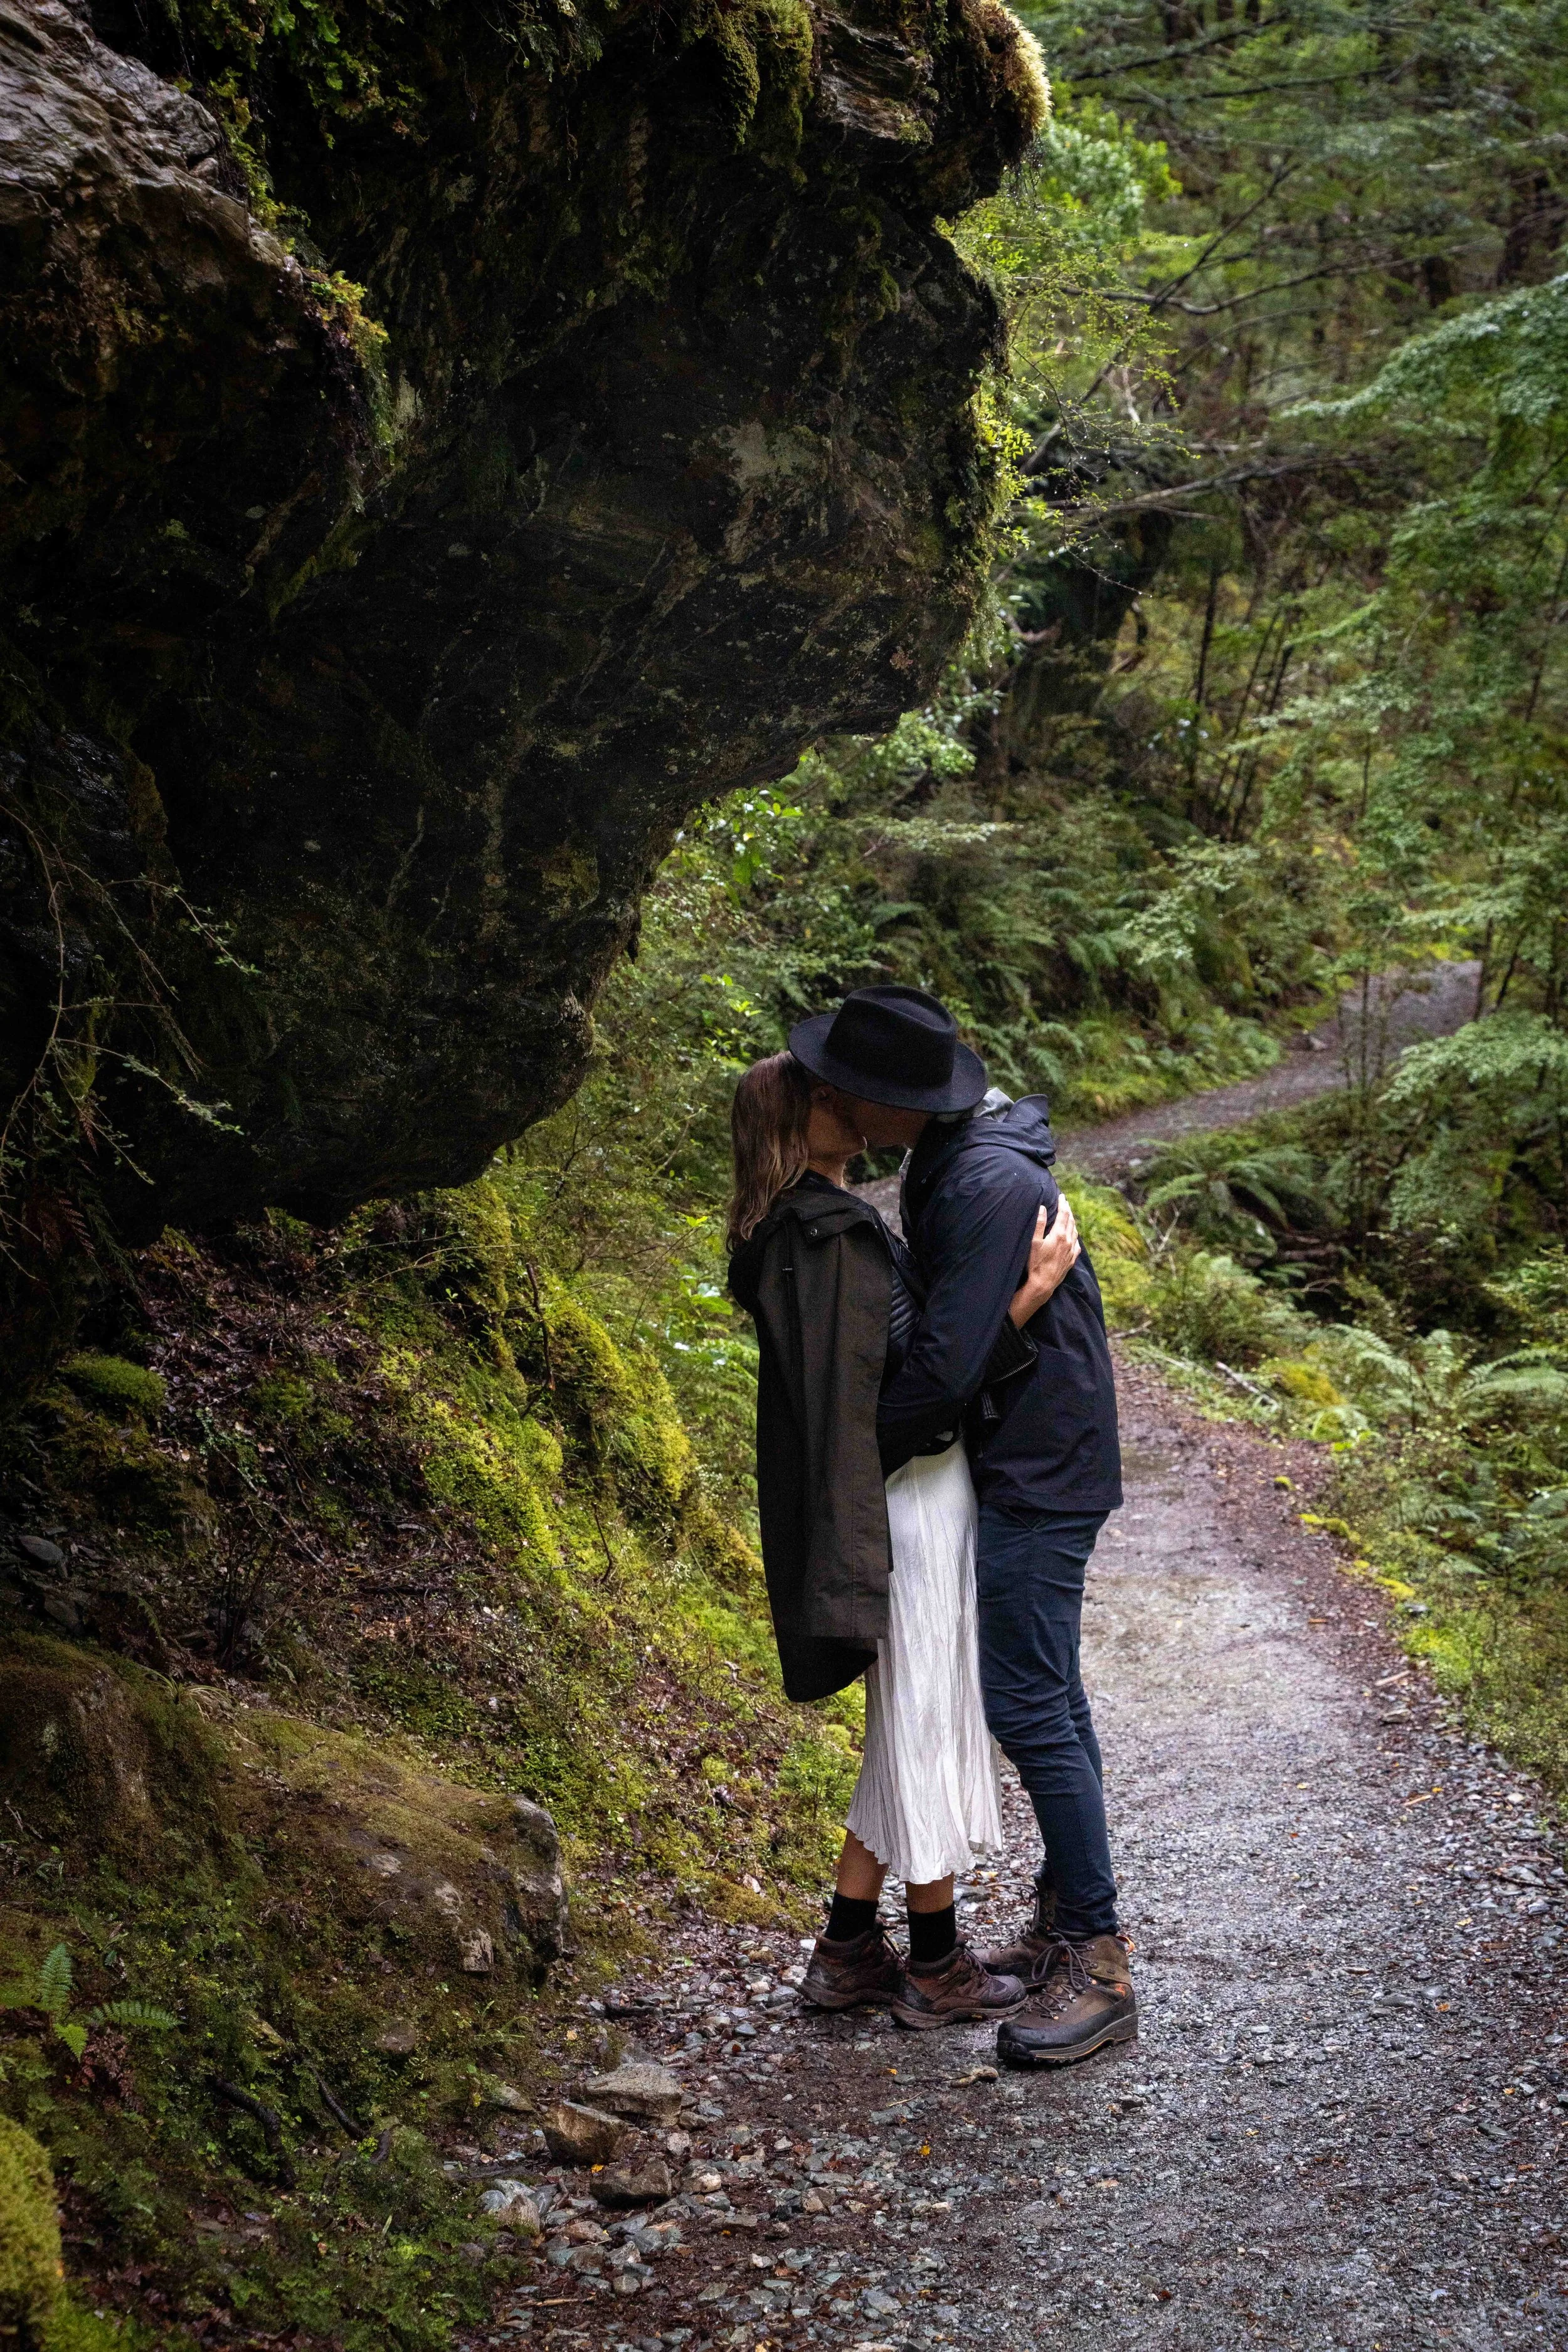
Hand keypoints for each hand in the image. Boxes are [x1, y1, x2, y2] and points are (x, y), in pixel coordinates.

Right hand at [1008, 1196, 1080, 1326]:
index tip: (1062, 1196)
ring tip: (1069, 1216)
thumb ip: (1039, 1224)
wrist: (1043, 1284)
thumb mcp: (1033, 1242)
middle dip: (1068, 1210)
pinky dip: (1075, 1236)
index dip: (1063, 1204)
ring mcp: (1071, 1251)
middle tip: (1065, 1203)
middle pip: (1070, 1221)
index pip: (1063, 1214)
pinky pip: (1077, 1245)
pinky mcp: (1071, 1260)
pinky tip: (1073, 1237)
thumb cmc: (1035, 1263)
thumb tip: (1043, 1208)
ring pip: (1075, 1232)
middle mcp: (1068, 1241)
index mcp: (1059, 1235)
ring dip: (1072, 1222)